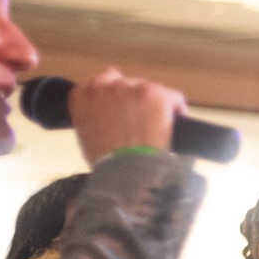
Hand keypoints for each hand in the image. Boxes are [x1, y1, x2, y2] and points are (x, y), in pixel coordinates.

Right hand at [68, 68, 188, 163]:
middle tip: (143, 123)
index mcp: (82, 96)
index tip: (124, 113)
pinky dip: (177, 110)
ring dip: (154, 105)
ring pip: (149, 90)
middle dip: (135, 102)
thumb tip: (110, 121)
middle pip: (127, 84)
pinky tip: (176, 125)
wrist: (127, 174)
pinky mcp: (153, 93)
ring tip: (159, 128)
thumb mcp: (87, 139)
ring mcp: (129, 87)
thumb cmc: (108, 165)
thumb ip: (94, 119)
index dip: (116, 101)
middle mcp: (103, 86)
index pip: (101, 85)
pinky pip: (172, 98)